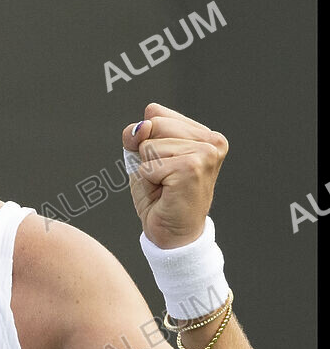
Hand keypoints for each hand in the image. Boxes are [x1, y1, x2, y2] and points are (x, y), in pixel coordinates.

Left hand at [122, 103, 228, 248]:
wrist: (172, 236)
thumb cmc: (160, 198)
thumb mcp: (142, 159)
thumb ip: (137, 135)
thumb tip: (140, 127)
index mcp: (204, 133)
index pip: (155, 113)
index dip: (144, 139)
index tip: (161, 164)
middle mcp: (211, 140)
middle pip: (153, 125)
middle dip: (146, 155)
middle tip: (162, 179)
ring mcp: (205, 152)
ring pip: (149, 146)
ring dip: (149, 171)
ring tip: (166, 187)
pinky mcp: (192, 167)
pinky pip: (148, 166)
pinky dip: (148, 182)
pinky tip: (166, 193)